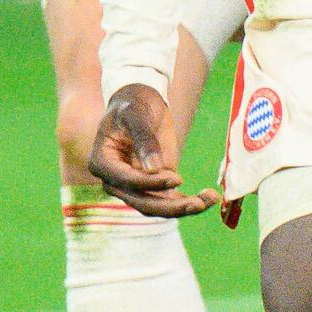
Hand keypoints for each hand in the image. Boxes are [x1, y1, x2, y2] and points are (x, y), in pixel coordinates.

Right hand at [86, 81, 218, 216]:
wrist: (139, 103)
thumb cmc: (133, 105)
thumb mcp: (136, 115)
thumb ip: (144, 139)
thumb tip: (154, 168)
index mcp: (102, 163)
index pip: (126, 181)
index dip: (150, 183)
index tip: (177, 178)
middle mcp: (115, 181)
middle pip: (142, 202)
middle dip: (171, 206)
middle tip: (197, 203)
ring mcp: (135, 186)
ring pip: (157, 207)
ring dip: (183, 208)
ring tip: (209, 200)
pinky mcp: (154, 185)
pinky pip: (169, 200)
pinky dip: (188, 202)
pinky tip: (209, 197)